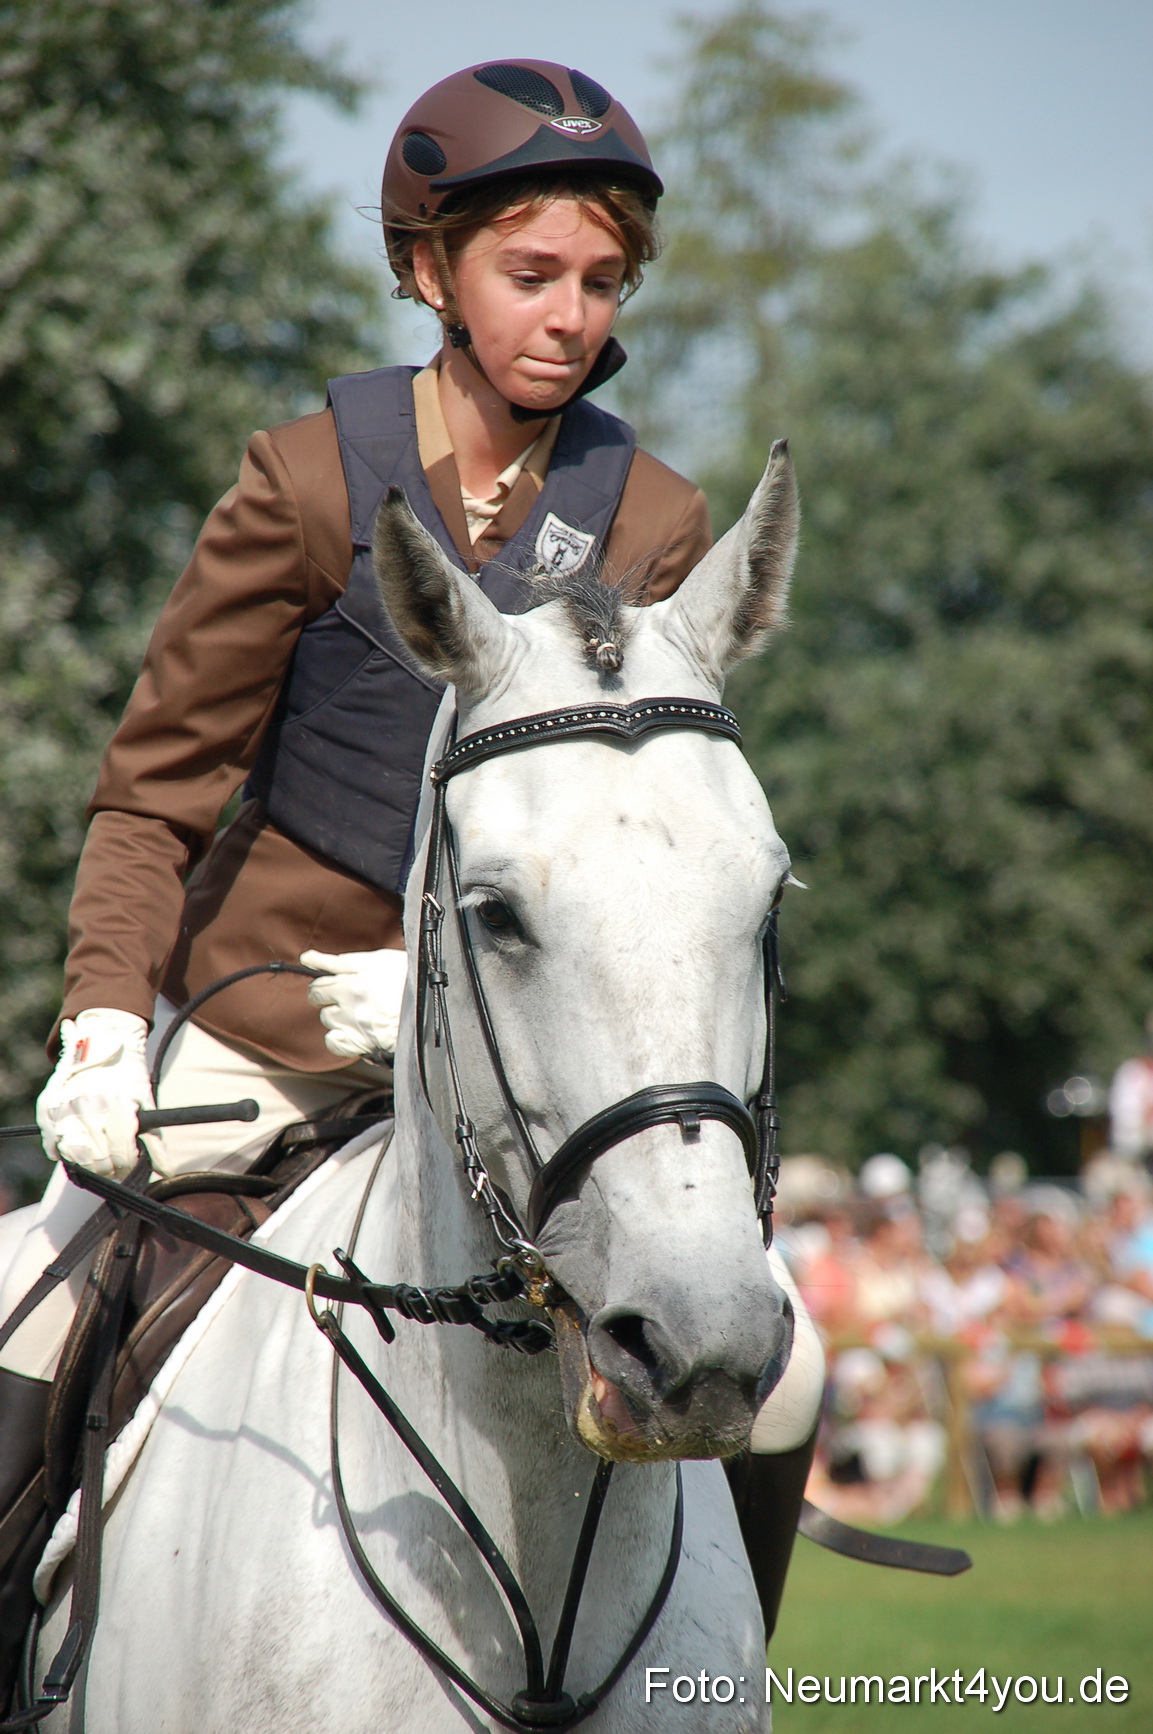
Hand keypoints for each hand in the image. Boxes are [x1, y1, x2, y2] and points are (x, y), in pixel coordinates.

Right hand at [36, 1008, 153, 1177]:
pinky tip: (77, 1152)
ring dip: (89, 1165)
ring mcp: (64, 1110)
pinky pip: (52, 1145)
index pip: (121, 1154)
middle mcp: (87, 1110)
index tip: (132, 1164)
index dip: (129, 1164)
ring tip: (101, 1161)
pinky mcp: (47, 1109)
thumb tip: (167, 1172)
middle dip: (111, 1168)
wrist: (104, 1042)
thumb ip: (154, 1140)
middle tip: (117, 1166)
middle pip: (98, 1160)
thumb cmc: (128, 1075)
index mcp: (115, 1107)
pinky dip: (63, 1153)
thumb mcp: (146, 1103)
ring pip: (75, 1157)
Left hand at [300, 948, 407, 1061]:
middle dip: (328, 998)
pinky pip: (333, 1042)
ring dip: (336, 1015)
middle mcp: (350, 1004)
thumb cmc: (405, 976)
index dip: (324, 984)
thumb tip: (306, 958)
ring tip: (357, 1011)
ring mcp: (355, 1025)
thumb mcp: (374, 960)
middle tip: (347, 996)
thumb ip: (337, 961)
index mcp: (353, 981)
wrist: (429, 1004)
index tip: (335, 985)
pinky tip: (352, 1030)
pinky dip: (338, 1037)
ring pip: (327, 1020)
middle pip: (319, 1002)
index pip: (318, 984)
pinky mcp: (362, 1042)